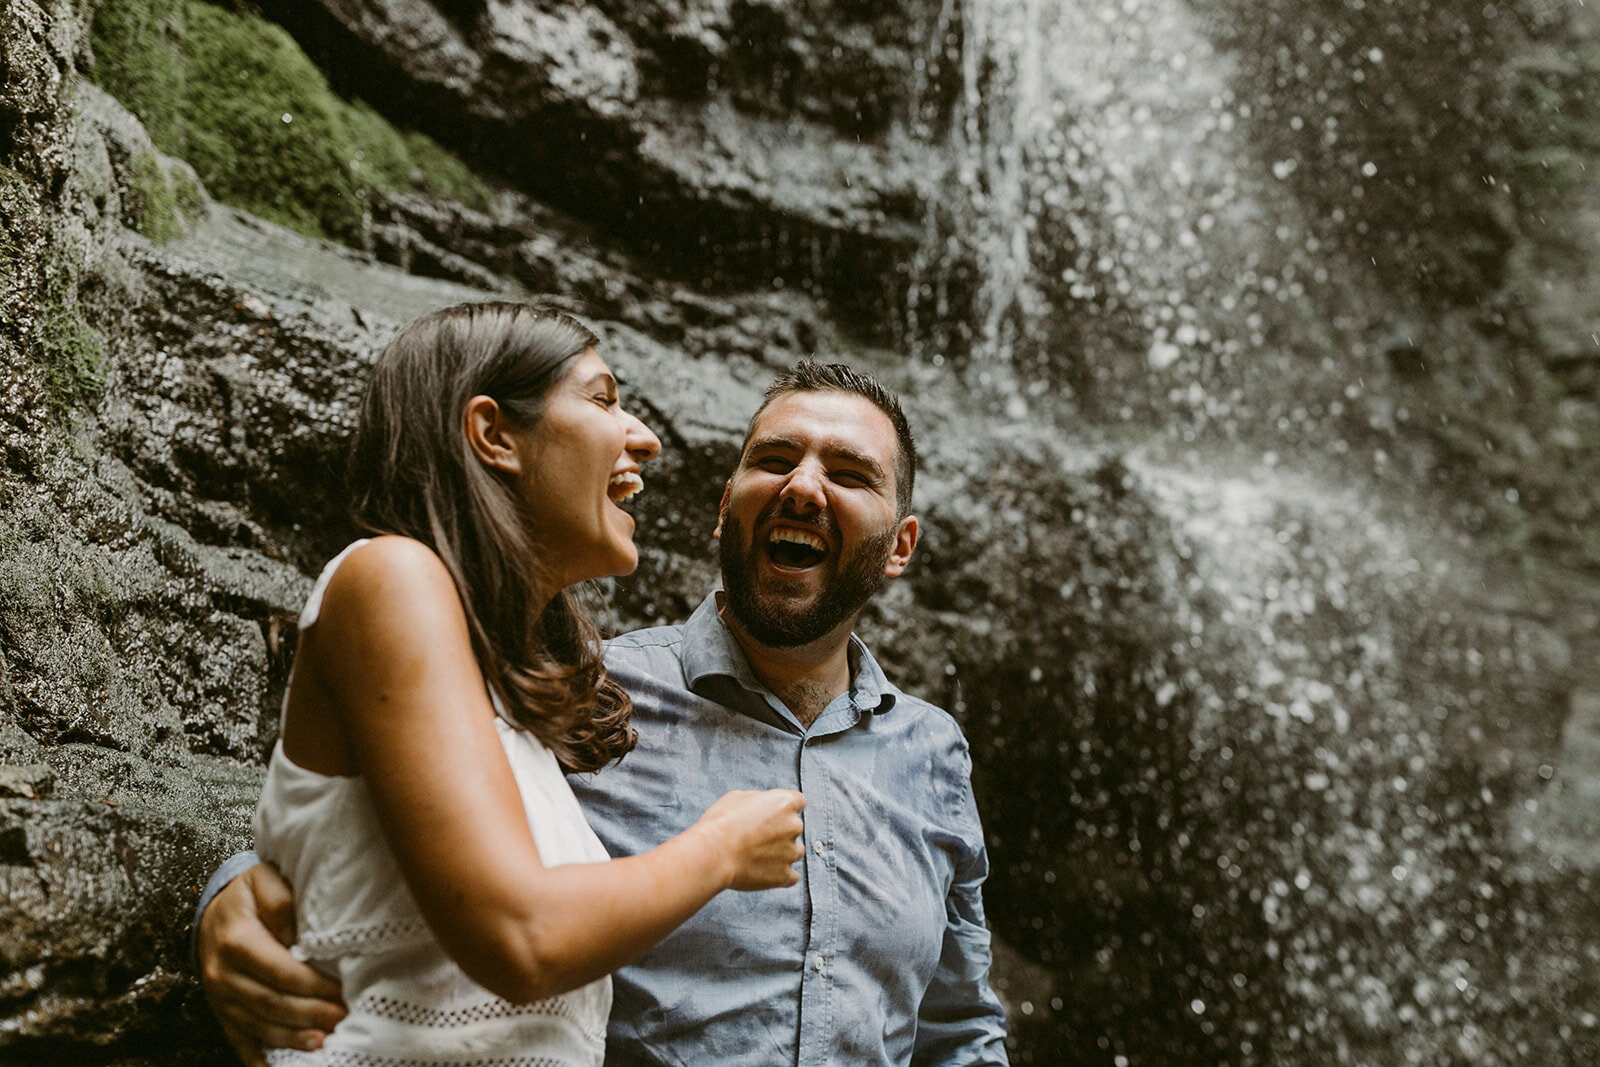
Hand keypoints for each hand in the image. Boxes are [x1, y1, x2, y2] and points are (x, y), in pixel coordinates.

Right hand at [198, 864, 346, 1064]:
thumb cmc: (248, 895)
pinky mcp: (221, 1012)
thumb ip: (281, 901)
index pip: (282, 972)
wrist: (212, 910)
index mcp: (237, 942)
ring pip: (258, 1025)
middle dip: (311, 1014)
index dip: (314, 986)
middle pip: (272, 1003)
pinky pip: (238, 1039)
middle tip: (344, 1018)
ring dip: (292, 1038)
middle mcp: (223, 975)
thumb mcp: (263, 881)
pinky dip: (258, 1057)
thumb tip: (297, 935)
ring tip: (322, 1042)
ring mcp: (219, 998)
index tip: (343, 992)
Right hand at [695, 789, 805, 890]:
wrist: (713, 853)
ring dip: (782, 853)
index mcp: (785, 802)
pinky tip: (764, 872)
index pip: (798, 802)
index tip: (772, 815)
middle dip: (780, 831)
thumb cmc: (721, 823)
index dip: (784, 809)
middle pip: (795, 827)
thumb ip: (759, 801)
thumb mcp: (738, 798)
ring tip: (757, 856)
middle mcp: (794, 825)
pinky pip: (791, 876)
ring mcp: (791, 852)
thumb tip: (763, 807)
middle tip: (755, 837)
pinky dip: (780, 875)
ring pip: (795, 852)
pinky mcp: (784, 875)